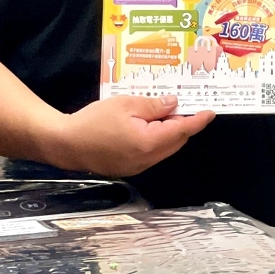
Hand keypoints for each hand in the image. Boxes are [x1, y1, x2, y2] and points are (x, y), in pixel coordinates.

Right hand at [49, 96, 214, 176]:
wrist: (64, 143)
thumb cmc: (93, 121)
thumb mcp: (126, 104)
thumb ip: (154, 105)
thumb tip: (174, 104)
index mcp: (149, 143)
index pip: (182, 130)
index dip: (198, 120)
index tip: (210, 112)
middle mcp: (147, 159)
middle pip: (176, 141)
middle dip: (185, 125)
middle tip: (188, 106)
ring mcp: (137, 167)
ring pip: (165, 149)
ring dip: (171, 133)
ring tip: (169, 113)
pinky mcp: (128, 169)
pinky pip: (152, 154)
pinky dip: (158, 140)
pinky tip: (152, 126)